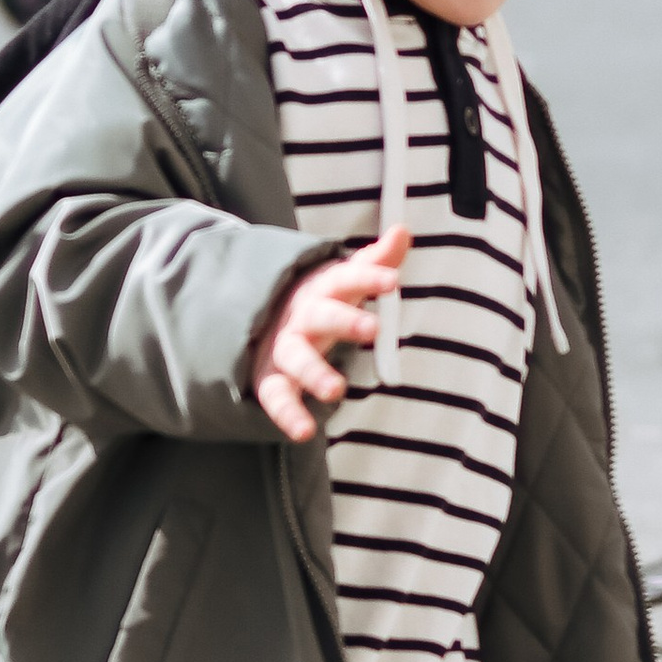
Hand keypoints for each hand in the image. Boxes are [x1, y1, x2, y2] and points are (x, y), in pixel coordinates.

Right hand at [252, 225, 409, 444]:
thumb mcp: (344, 278)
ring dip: (314, 373)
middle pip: (322, 315)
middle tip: (372, 328)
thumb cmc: (318, 300)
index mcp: (323, 290)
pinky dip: (287, 414)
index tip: (393, 280)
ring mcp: (283, 347)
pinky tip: (304, 432)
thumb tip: (403, 230)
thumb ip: (375, 261)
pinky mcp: (270, 378)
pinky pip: (276, 397)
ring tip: (336, 391)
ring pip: (296, 358)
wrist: (257, 318)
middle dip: (345, 321)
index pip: (348, 278)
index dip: (370, 277)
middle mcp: (302, 316)